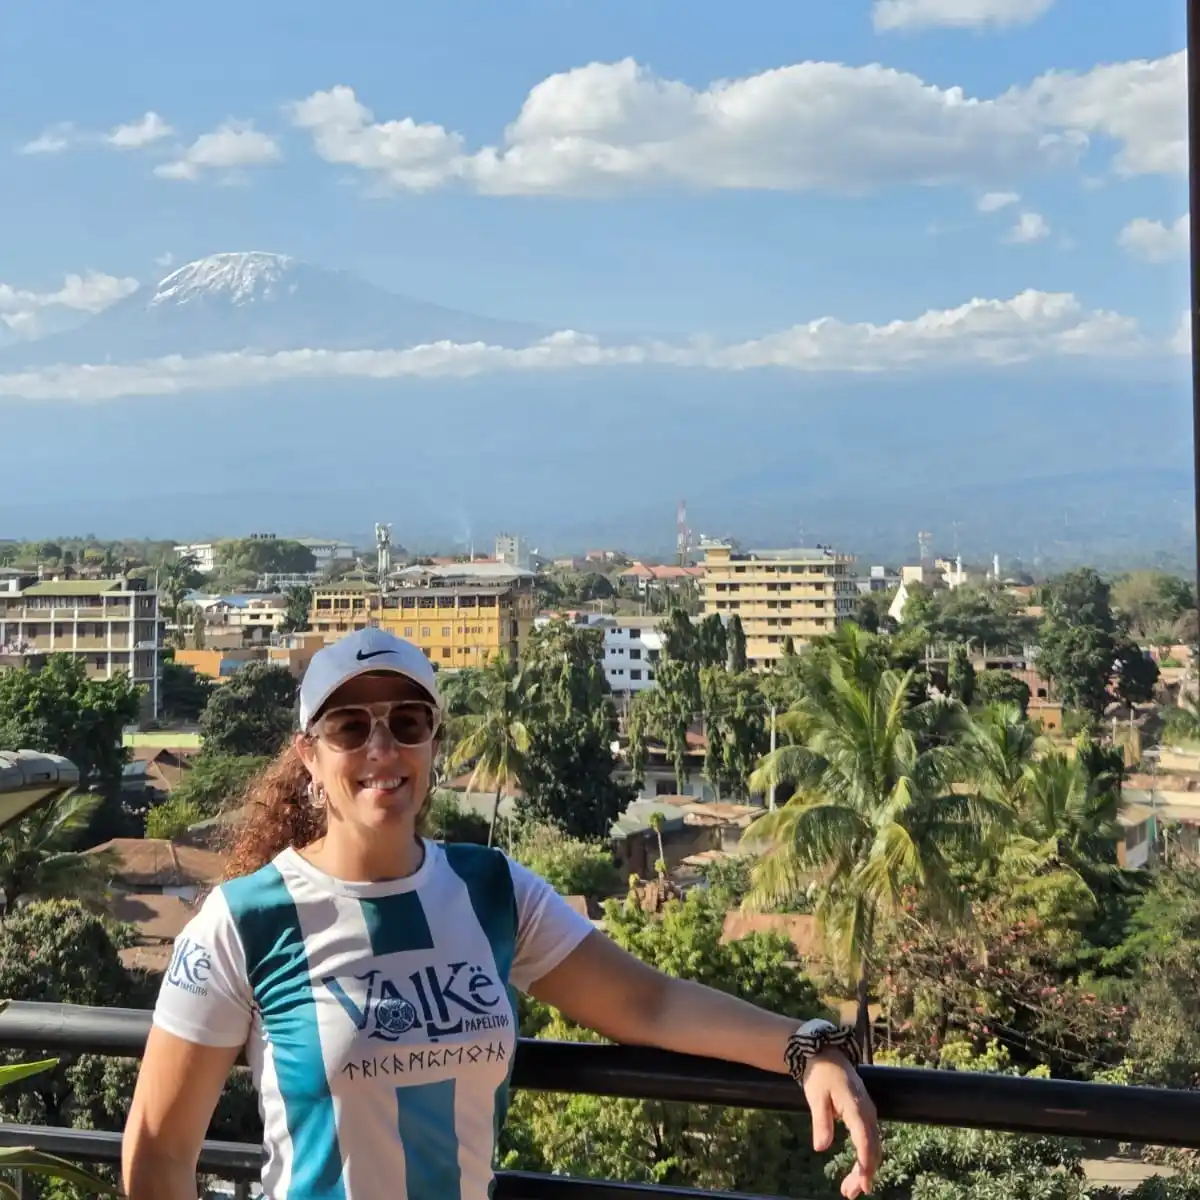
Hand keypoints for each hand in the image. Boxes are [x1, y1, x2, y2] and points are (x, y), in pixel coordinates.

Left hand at [803, 1049, 880, 1197]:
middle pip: (872, 1148)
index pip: (865, 1139)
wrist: (827, 1054)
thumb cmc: (820, 1074)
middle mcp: (867, 1112)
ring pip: (873, 1147)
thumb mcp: (815, 1096)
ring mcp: (869, 1114)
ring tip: (850, 1190)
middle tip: (850, 1193)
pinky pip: (870, 1141)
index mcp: (856, 1107)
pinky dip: (865, 1159)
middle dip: (864, 1173)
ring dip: (865, 1169)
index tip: (864, 1182)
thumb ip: (821, 1121)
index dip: (865, 1162)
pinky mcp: (865, 1116)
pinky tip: (857, 1172)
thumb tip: (820, 1148)